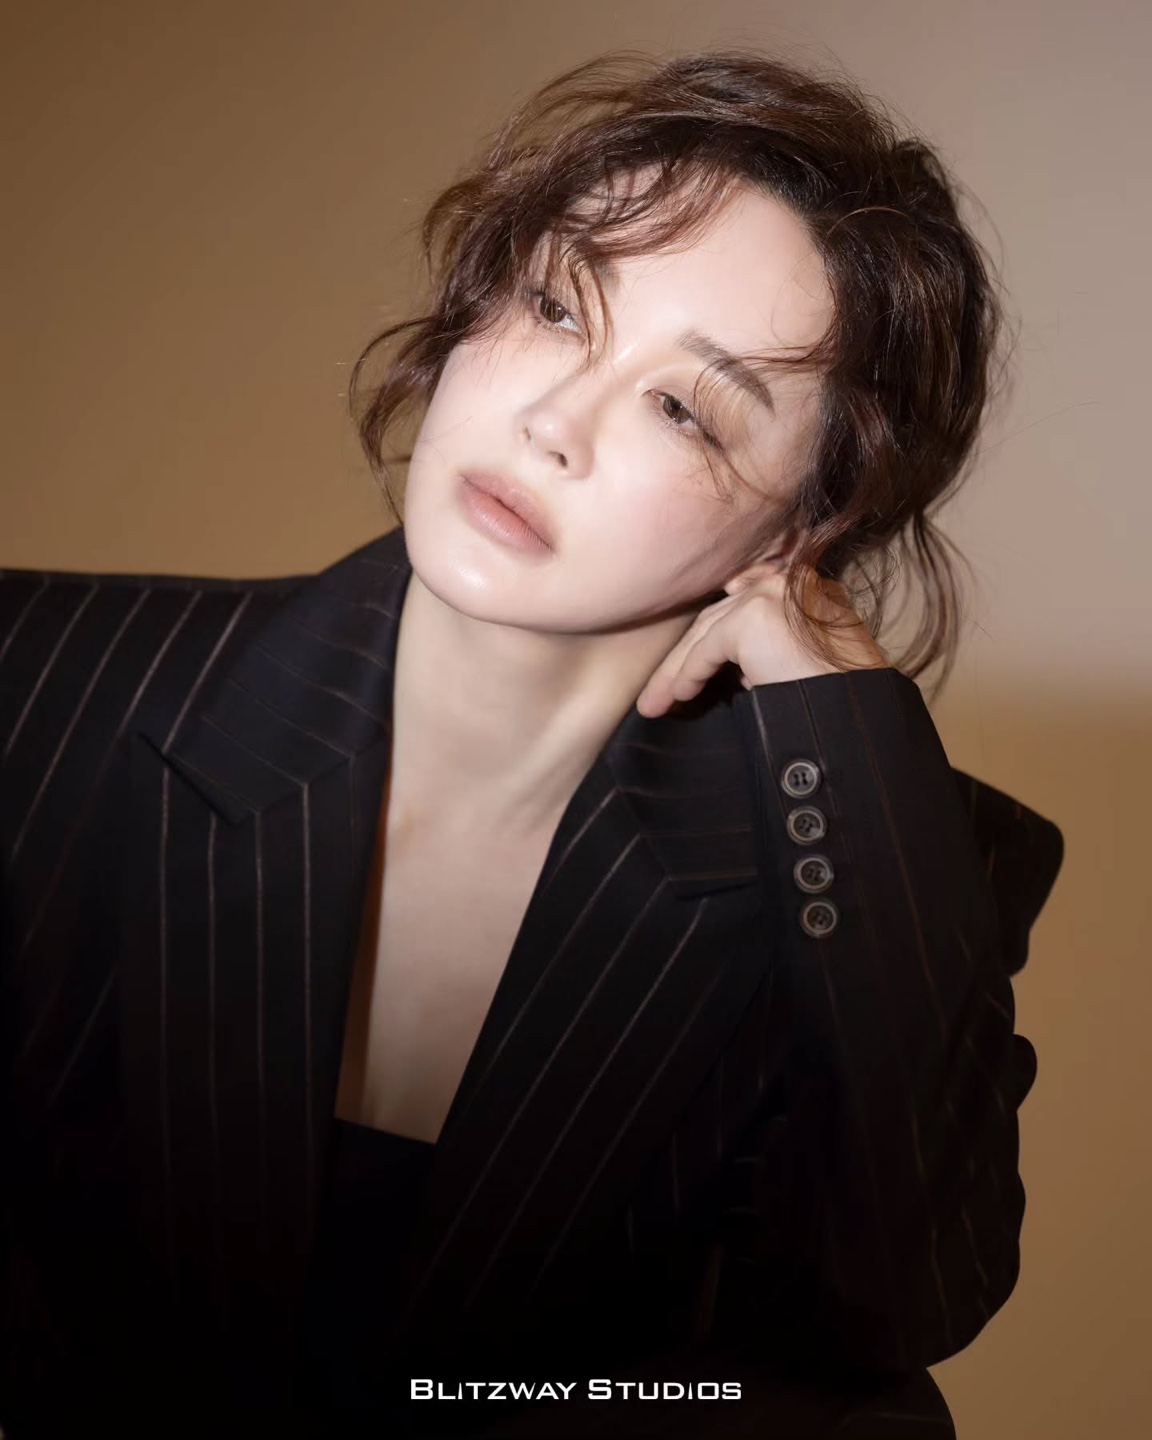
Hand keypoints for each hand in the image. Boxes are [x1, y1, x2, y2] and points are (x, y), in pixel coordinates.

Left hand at [635, 562, 888, 718]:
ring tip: (655, 704)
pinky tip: (677, 697)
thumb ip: (769, 649)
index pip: (739, 610)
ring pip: (706, 634)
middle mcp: (785, 582)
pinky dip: (686, 676)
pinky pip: (706, 650)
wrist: (855, 709)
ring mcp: (769, 595)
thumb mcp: (802, 660)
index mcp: (800, 588)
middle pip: (717, 620)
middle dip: (683, 660)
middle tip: (658, 695)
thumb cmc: (836, 695)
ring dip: (675, 672)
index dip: (707, 642)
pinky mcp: (753, 617)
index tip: (684, 676)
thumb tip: (737, 666)